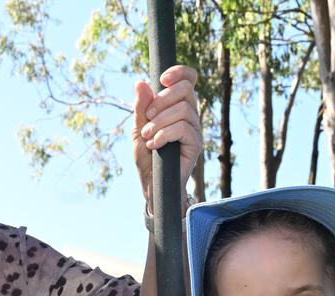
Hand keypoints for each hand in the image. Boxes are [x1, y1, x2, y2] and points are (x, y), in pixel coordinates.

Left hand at [132, 65, 201, 210]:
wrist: (152, 183)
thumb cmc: (147, 156)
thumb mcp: (138, 128)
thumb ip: (140, 107)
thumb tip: (140, 83)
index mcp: (177, 105)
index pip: (188, 79)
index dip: (179, 72)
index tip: (162, 79)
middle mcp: (190, 114)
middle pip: (186, 89)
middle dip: (162, 99)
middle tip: (148, 116)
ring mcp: (195, 129)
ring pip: (184, 109)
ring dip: (159, 121)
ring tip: (147, 136)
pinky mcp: (196, 144)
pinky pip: (183, 128)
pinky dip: (164, 134)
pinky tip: (154, 145)